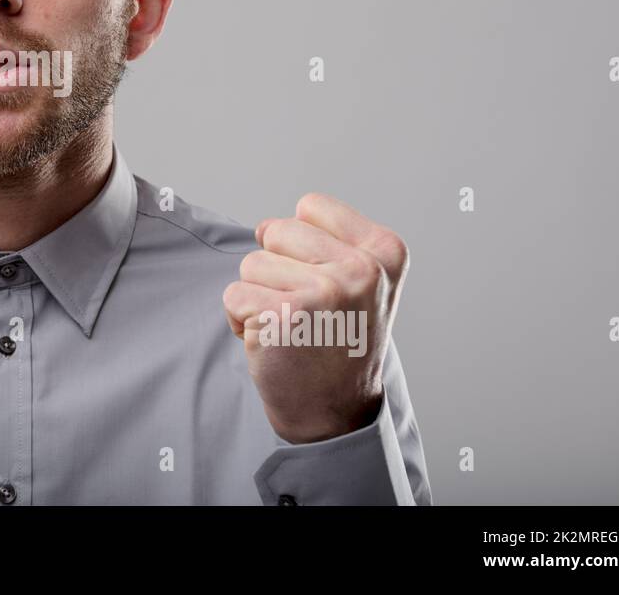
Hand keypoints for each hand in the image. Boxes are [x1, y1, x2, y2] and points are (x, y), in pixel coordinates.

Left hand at [222, 192, 409, 442]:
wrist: (335, 412)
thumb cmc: (338, 339)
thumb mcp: (357, 280)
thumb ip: (320, 240)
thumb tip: (262, 226)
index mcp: (384, 250)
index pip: (311, 207)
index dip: (302, 244)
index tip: (325, 283)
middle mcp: (362, 269)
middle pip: (276, 231)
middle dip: (276, 269)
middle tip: (305, 312)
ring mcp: (326, 292)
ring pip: (252, 263)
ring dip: (258, 297)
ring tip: (290, 328)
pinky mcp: (286, 317)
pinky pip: (234, 295)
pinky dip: (240, 320)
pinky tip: (272, 343)